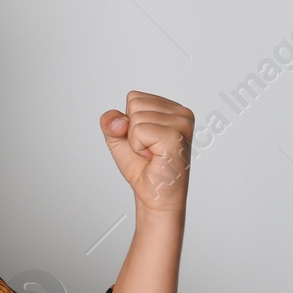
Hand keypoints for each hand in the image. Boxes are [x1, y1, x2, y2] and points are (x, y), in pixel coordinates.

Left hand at [100, 91, 192, 213]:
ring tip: (152, 154)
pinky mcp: (176, 136)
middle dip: (132, 130)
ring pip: (136, 116)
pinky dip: (139, 147)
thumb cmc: (142, 167)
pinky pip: (139, 130)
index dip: (130, 122)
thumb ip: (111, 121)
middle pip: (134, 103)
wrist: (153, 195)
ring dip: (136, 141)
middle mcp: (182, 112)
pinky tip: (154, 157)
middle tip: (148, 149)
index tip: (145, 141)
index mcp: (172, 108)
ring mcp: (181, 123)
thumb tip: (117, 120)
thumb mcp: (119, 138)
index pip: (134, 97)